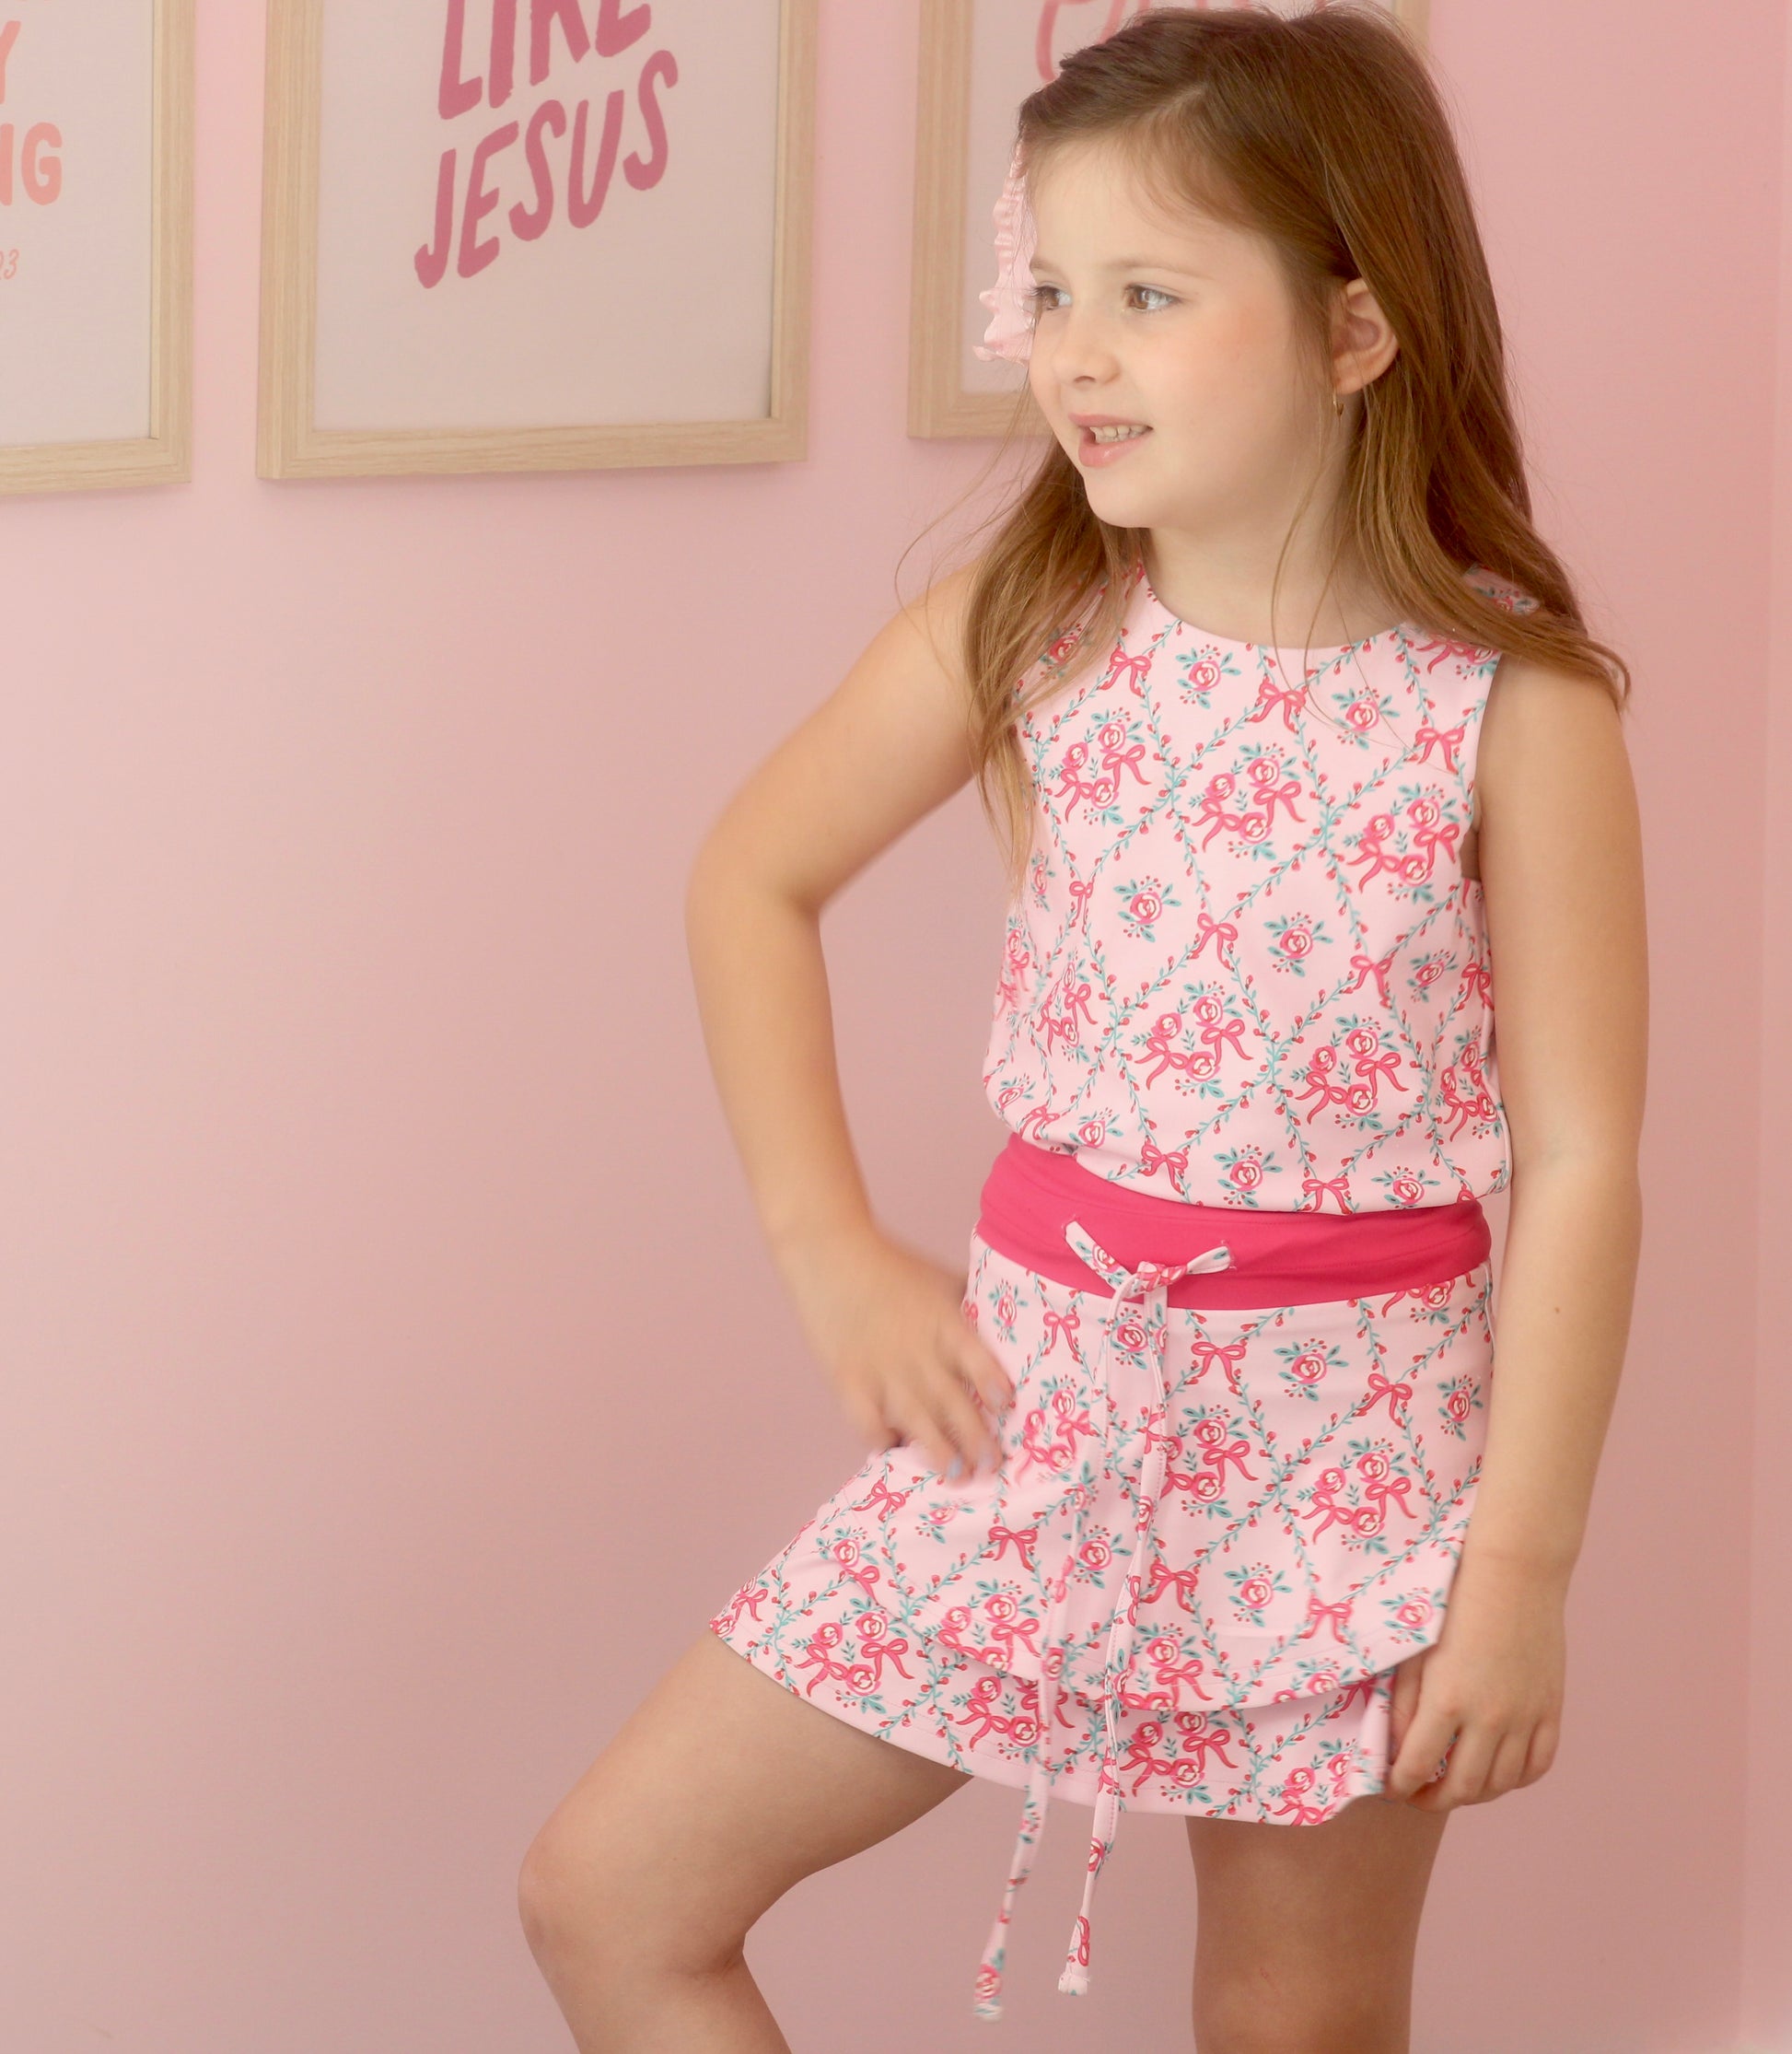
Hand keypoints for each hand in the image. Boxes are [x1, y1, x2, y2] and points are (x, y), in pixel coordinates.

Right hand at [777, 1222, 1016, 1479]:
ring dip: (936, 1450)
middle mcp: (916, 1350)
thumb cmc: (894, 1267)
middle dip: (974, 1438)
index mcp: (943, 1322)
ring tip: (954, 1474)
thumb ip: (972, 1305)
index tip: (1007, 1406)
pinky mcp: (847, 1380)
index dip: (991, 1382)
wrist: (829, 1254)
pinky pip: (867, 1421)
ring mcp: (880, 1369)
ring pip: (914, 1419)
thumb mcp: (942, 1279)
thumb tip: (1007, 1329)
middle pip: (950, 1401)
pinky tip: (894, 1447)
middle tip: (991, 1467)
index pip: (975, 1358)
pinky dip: (881, 1438)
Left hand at [1380, 1547, 1566, 1812]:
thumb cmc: (1454, 1604)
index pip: (1418, 1766)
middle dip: (1433, 1800)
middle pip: (1462, 1788)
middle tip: (1417, 1795)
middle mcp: (1489, 1718)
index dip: (1399, 1785)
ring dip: (1473, 1795)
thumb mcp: (1416, 1651)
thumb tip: (1397, 1749)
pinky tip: (1496, 1773)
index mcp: (1447, 1700)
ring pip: (1501, 1784)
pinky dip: (1515, 1780)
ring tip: (1453, 1786)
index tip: (1390, 1788)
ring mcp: (1525, 1717)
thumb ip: (1404, 1705)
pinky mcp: (1551, 1710)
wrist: (1513, 1575)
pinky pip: (1538, 1765)